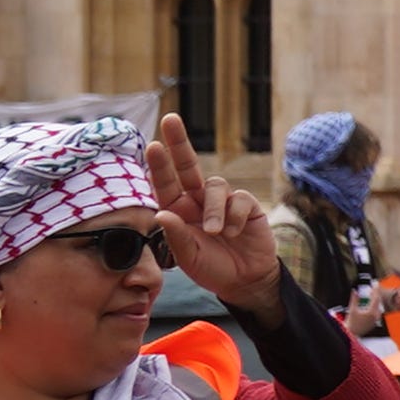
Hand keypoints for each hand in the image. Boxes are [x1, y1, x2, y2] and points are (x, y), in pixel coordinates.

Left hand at [139, 115, 280, 311]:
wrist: (245, 280)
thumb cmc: (210, 268)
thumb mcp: (187, 257)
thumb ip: (176, 235)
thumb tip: (162, 213)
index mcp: (178, 210)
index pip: (165, 183)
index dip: (160, 164)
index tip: (153, 145)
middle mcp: (198, 200)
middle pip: (188, 165)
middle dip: (179, 142)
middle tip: (171, 119)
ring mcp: (222, 201)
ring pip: (215, 186)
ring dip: (214, 210)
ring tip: (215, 232)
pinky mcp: (246, 205)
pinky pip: (238, 199)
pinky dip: (234, 216)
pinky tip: (235, 233)